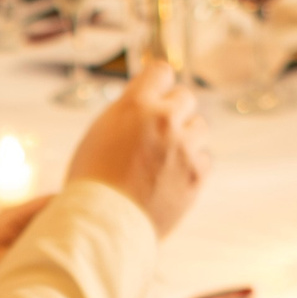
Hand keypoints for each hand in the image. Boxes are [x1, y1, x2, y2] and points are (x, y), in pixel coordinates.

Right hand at [64, 59, 211, 238]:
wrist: (102, 225)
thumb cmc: (91, 182)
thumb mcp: (99, 133)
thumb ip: (128, 113)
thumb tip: (148, 103)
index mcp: (134, 104)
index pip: (161, 71)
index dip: (158, 85)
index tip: (156, 96)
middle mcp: (163, 120)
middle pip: (186, 97)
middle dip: (174, 112)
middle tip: (159, 132)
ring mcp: (183, 148)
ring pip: (200, 127)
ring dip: (186, 138)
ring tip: (165, 158)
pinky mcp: (196, 175)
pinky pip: (205, 159)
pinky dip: (192, 166)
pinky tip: (172, 178)